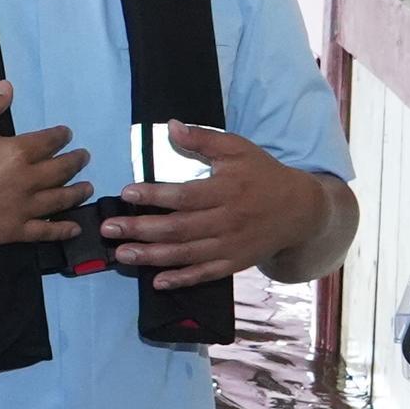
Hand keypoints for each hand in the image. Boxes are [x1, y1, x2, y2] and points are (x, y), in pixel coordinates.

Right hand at [0, 80, 85, 248]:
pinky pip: (46, 231)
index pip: (49, 141)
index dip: (61, 136)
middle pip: (61, 169)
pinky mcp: (15, 231)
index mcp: (15, 152)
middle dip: (76, 161)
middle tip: (83, 156)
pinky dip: (63, 229)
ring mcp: (23, 208)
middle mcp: (26, 180)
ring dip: (78, 192)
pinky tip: (74, 227)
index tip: (66, 134)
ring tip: (87, 187)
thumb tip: (8, 87)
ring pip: (61, 199)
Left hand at [102, 124, 340, 288]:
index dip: (154, 196)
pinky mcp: (234, 264)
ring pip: (186, 254)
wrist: (300, 210)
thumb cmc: (263, 174)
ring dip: (152, 256)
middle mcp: (227, 221)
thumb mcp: (237, 149)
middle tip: (109, 229)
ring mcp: (230, 246)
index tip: (126, 193)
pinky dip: (182, 279)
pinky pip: (205, 274)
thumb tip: (170, 126)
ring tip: (122, 254)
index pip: (184, 195)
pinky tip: (157, 282)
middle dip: (140, 229)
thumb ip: (203, 139)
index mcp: (226, 190)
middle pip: (179, 228)